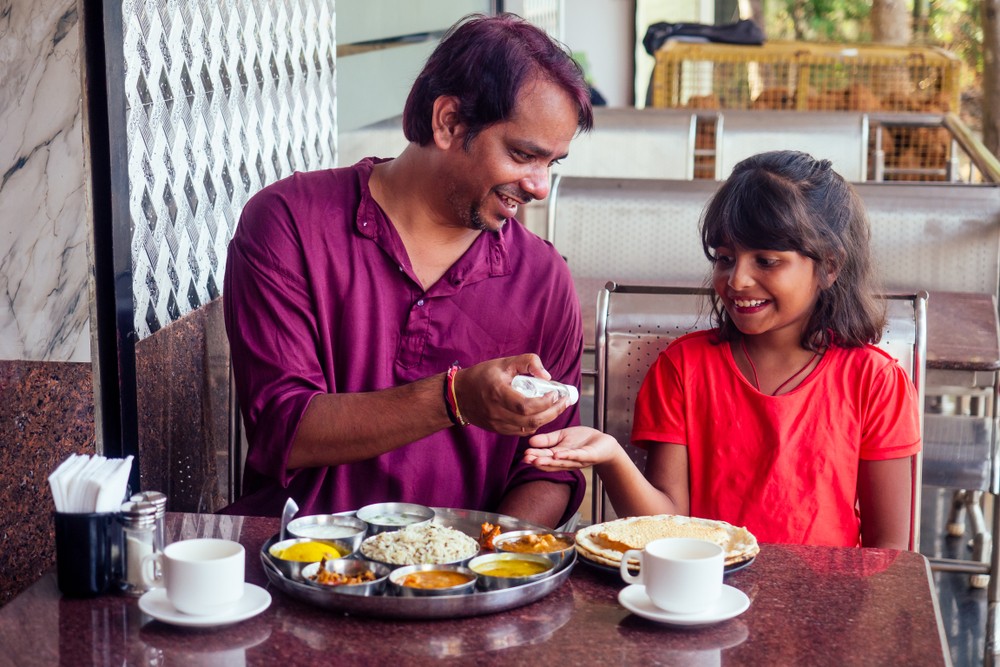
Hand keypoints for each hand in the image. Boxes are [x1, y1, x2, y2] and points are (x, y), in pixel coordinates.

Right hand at [454, 354, 569, 434]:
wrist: (459, 395)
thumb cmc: (482, 376)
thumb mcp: (504, 362)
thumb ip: (528, 362)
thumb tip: (547, 375)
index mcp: (498, 393)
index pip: (526, 406)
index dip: (545, 402)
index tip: (555, 392)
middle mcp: (497, 412)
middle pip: (532, 421)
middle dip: (553, 412)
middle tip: (564, 401)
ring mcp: (497, 424)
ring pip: (529, 428)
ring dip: (547, 419)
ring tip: (557, 407)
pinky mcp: (498, 430)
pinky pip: (522, 432)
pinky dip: (535, 424)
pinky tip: (542, 414)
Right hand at [522, 426, 621, 470]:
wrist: (604, 442)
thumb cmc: (582, 440)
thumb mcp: (562, 436)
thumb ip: (547, 440)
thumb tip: (530, 441)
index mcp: (559, 456)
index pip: (545, 457)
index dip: (535, 457)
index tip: (523, 455)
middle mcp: (567, 461)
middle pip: (551, 462)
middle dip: (538, 461)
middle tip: (526, 460)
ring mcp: (578, 460)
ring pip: (562, 461)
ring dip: (549, 462)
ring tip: (536, 460)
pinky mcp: (589, 456)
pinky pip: (577, 456)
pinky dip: (567, 455)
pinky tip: (557, 454)